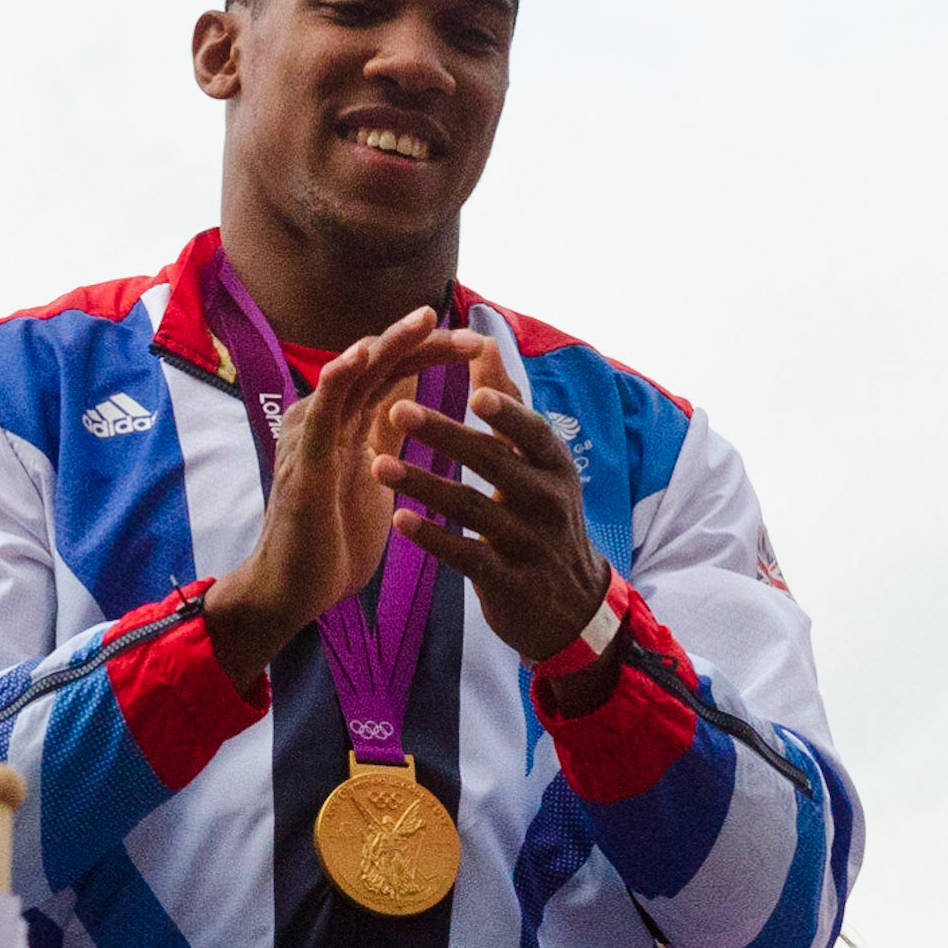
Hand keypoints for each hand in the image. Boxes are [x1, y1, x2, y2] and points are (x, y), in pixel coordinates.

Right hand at [204, 310, 489, 691]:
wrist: (294, 590)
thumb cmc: (332, 536)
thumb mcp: (374, 472)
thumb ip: (386, 431)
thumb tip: (412, 391)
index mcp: (346, 421)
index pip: (393, 372)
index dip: (432, 353)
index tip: (479, 344)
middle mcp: (325, 417)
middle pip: (378, 364)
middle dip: (424, 342)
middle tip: (471, 329)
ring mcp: (310, 434)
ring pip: (352, 375)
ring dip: (390, 346)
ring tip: (425, 320)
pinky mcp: (303, 462)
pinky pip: (320, 413)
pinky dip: (338, 379)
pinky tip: (360, 358)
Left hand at [372, 384, 618, 707]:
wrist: (570, 606)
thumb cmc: (544, 516)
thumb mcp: (538, 463)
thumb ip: (508, 404)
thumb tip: (482, 340)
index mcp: (555, 465)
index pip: (532, 431)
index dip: (506, 411)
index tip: (474, 389)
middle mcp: (548, 500)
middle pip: (493, 462)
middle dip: (445, 435)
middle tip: (396, 410)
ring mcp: (530, 542)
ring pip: (472, 508)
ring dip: (423, 485)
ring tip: (377, 465)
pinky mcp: (508, 581)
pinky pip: (466, 555)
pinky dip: (433, 537)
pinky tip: (398, 520)